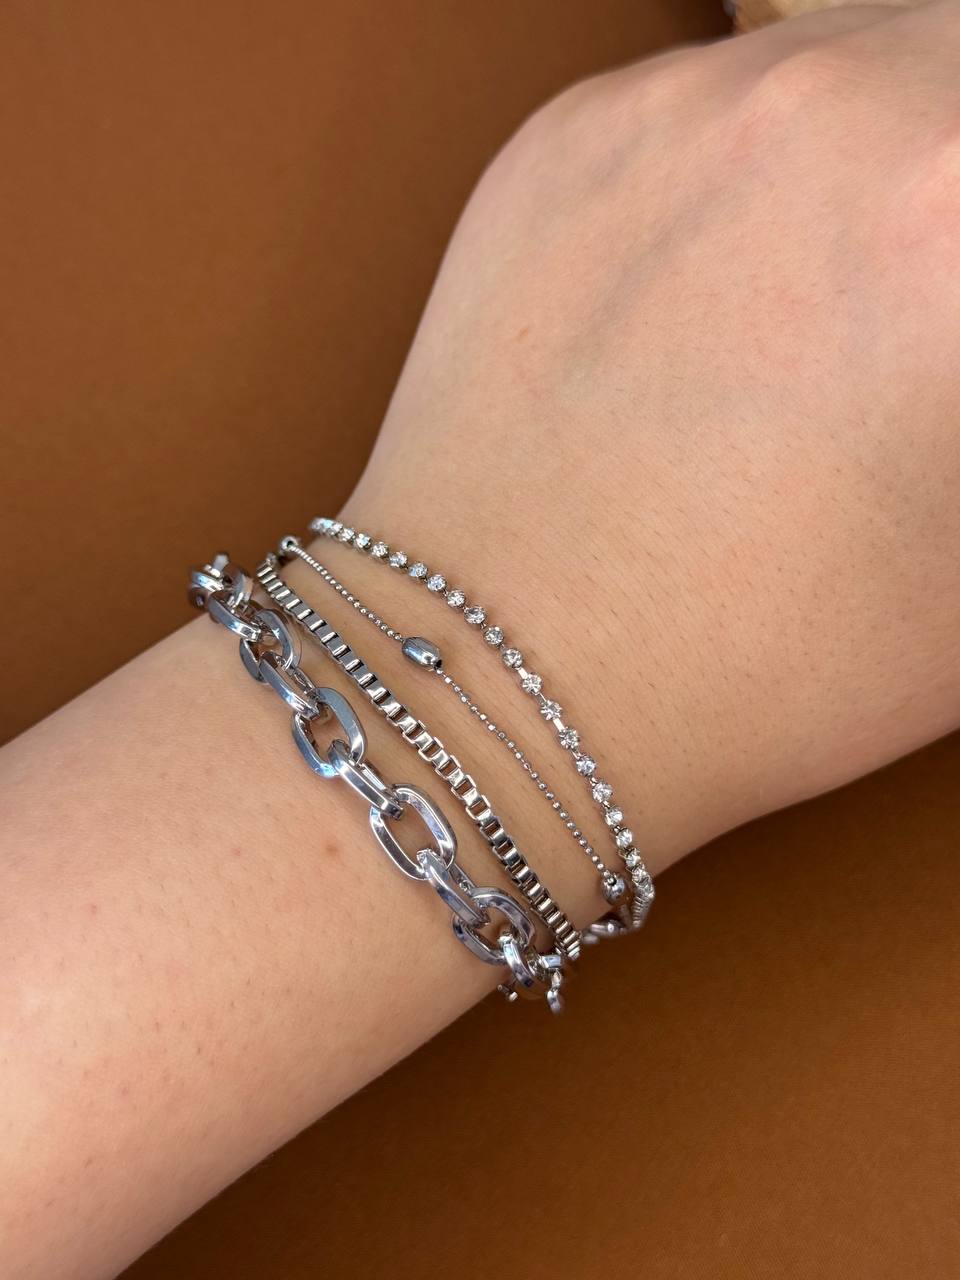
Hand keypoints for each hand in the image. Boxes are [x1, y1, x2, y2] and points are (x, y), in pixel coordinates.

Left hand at [344, 2, 959, 859]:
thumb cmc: (757, 663)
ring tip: (819, 302)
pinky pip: (709, 102)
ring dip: (867, 156)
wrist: (504, 671)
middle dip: (956, 171)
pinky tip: (702, 299)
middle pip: (958, 67)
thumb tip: (952, 326)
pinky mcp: (568, 134)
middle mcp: (830, 115)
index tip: (947, 332)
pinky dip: (736, 176)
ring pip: (846, 66)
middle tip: (917, 291)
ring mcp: (680, 109)